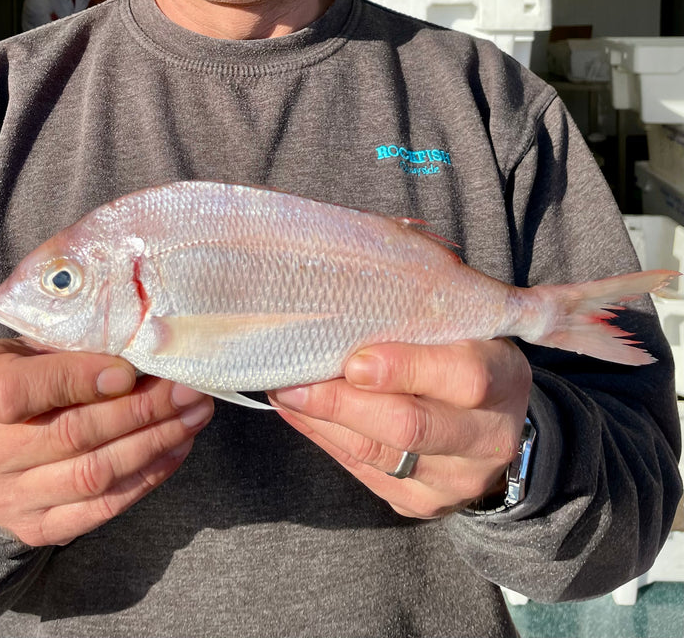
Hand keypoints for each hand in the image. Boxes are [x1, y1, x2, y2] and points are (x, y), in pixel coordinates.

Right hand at [0, 339, 213, 545]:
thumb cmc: (18, 373)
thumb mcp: (26, 344)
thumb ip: (71, 345)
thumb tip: (142, 347)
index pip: (19, 392)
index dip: (78, 380)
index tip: (129, 371)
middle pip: (70, 435)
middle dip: (140, 410)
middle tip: (187, 389)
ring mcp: (5, 499)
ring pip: (92, 475)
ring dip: (153, 444)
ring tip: (194, 415)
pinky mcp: (35, 528)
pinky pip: (100, 508)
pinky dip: (146, 477)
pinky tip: (177, 448)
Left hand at [270, 339, 530, 517]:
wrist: (497, 424)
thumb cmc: (468, 354)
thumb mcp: (468, 327)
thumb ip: (426, 314)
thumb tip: (351, 286)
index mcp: (506, 379)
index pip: (465, 377)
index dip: (407, 369)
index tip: (355, 360)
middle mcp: (489, 438)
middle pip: (412, 427)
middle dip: (344, 403)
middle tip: (294, 380)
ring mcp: (457, 479)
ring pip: (381, 456)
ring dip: (324, 422)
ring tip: (284, 392)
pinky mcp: (425, 503)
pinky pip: (367, 473)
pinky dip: (327, 440)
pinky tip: (299, 414)